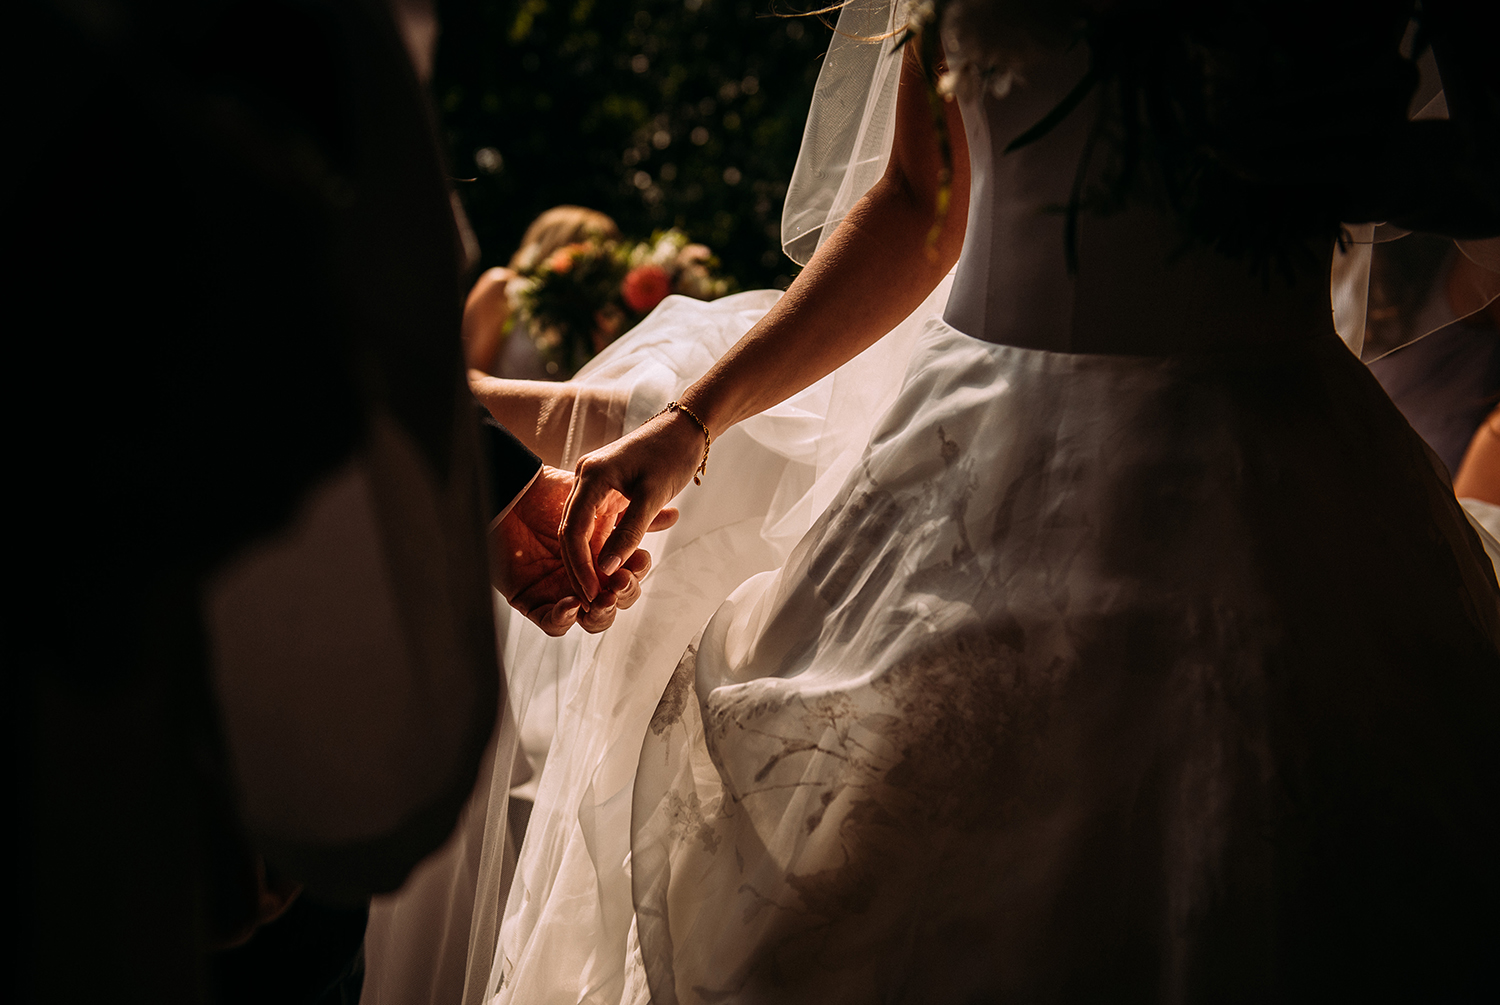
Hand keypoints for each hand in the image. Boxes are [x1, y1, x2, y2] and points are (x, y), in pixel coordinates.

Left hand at [491, 465, 672, 634]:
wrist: (505, 491)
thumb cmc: (545, 491)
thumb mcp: (594, 497)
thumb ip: (632, 512)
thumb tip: (672, 516)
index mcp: (600, 556)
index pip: (628, 576)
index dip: (637, 572)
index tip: (641, 560)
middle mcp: (583, 577)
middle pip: (614, 601)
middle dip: (624, 595)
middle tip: (623, 581)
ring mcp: (558, 590)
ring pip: (589, 618)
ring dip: (600, 613)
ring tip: (603, 597)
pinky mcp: (532, 600)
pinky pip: (551, 622)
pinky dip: (563, 619)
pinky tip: (570, 604)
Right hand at [561, 408, 703, 601]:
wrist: (688, 427)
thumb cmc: (672, 453)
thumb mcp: (652, 496)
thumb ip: (630, 532)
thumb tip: (608, 569)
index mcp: (591, 476)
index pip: (573, 530)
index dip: (580, 566)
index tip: (591, 593)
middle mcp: (586, 479)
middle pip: (574, 533)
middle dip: (583, 568)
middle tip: (595, 600)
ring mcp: (596, 484)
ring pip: (587, 531)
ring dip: (596, 559)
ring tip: (608, 589)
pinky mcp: (609, 490)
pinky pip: (602, 523)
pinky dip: (609, 544)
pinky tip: (619, 567)